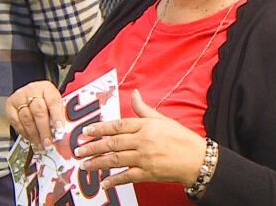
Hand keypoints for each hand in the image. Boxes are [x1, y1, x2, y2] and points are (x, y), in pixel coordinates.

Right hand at [5, 81, 64, 152]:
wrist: (31, 95)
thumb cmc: (46, 101)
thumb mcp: (56, 103)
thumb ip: (60, 115)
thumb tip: (62, 133)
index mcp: (47, 88)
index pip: (53, 101)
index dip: (57, 116)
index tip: (60, 129)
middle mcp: (32, 90)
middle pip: (38, 111)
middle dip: (44, 130)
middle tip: (48, 142)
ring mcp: (19, 97)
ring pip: (27, 118)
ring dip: (34, 134)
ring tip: (40, 144)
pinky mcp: (10, 106)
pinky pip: (17, 122)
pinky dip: (25, 133)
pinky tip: (31, 139)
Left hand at [74, 90, 206, 188]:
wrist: (197, 158)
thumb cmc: (181, 138)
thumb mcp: (163, 119)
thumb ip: (144, 109)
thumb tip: (134, 94)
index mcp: (145, 126)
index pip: (117, 125)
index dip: (100, 129)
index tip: (86, 132)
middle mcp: (143, 141)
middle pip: (112, 143)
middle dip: (93, 147)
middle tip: (78, 151)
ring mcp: (144, 158)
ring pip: (115, 160)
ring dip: (98, 163)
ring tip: (85, 165)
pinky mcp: (147, 173)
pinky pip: (127, 177)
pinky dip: (114, 180)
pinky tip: (104, 183)